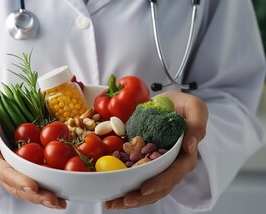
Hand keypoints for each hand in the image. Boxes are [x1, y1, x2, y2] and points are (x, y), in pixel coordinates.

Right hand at [0, 93, 66, 208]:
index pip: (3, 172)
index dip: (18, 180)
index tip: (33, 186)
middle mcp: (2, 168)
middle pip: (17, 187)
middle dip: (35, 195)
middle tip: (53, 200)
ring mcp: (15, 170)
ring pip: (28, 189)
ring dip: (44, 197)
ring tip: (61, 203)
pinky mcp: (26, 167)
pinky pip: (37, 179)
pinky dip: (50, 187)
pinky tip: (64, 193)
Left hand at [105, 90, 207, 209]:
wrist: (168, 102)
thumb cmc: (184, 105)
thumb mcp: (195, 108)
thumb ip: (197, 126)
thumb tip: (191, 146)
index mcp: (185, 156)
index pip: (174, 174)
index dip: (160, 183)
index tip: (144, 188)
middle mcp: (171, 164)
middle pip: (158, 187)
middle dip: (140, 197)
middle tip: (121, 202)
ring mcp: (156, 164)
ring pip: (145, 186)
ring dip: (129, 196)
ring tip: (111, 203)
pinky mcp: (143, 160)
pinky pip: (134, 175)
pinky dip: (123, 183)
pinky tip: (109, 189)